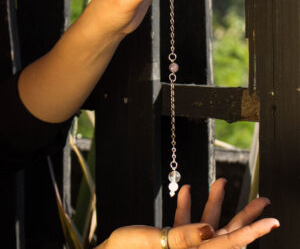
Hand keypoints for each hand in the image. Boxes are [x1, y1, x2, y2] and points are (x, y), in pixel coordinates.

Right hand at [95, 179, 279, 248]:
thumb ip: (183, 238)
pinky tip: (185, 188)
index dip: (251, 231)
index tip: (271, 219)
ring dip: (213, 201)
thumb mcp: (150, 242)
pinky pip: (183, 222)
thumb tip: (212, 230)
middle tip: (263, 200)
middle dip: (245, 215)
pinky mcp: (172, 240)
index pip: (228, 244)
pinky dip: (185, 205)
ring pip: (206, 223)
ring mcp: (183, 247)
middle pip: (226, 233)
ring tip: (221, 180)